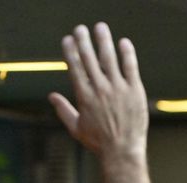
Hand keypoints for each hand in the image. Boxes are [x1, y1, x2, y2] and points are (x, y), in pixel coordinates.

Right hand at [48, 22, 147, 161]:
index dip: (70, 51)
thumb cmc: (98, 142)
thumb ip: (63, 110)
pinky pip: (130, 67)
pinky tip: (123, 42)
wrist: (122, 151)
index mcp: (84, 96)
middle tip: (80, 28)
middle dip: (83, 41)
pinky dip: (127, 53)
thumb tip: (51, 96)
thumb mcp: (76, 127)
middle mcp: (100, 89)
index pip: (75, 67)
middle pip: (89, 58)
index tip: (67, 39)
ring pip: (109, 59)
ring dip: (103, 41)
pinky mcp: (135, 91)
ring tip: (100, 27)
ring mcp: (118, 89)